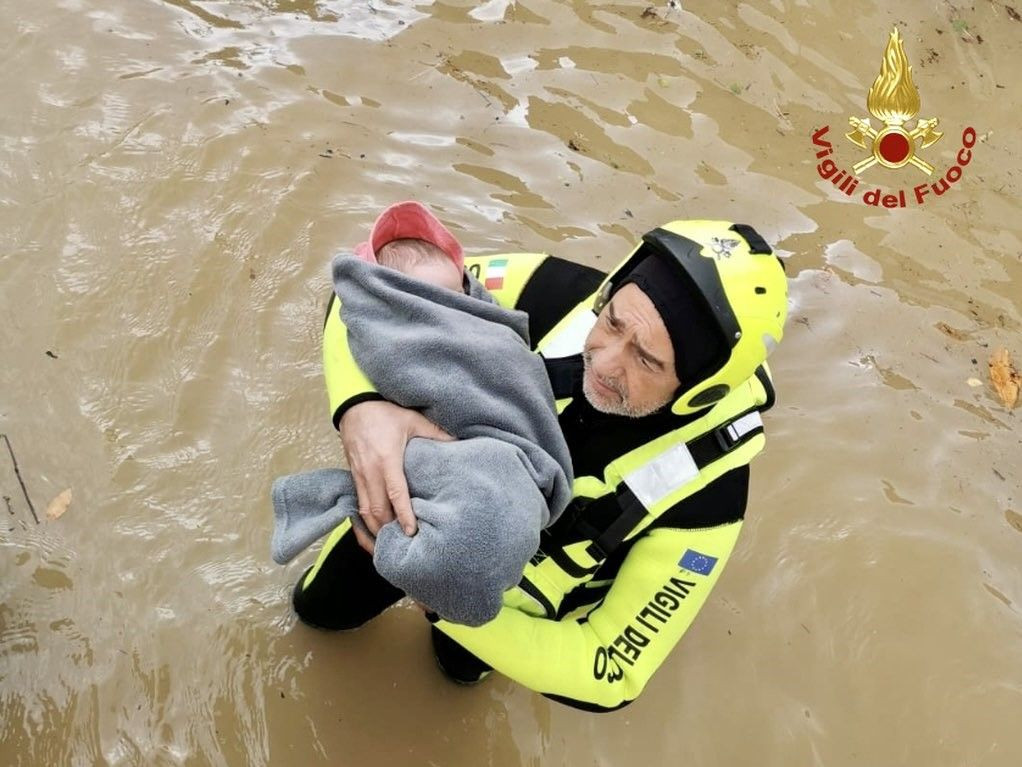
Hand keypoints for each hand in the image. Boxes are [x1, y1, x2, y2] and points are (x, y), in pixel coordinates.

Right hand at [338, 400, 453, 550]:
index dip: (403, 515)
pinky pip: (356, 505)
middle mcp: (370, 472)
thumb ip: (435, 433)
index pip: (395, 494)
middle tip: (403, 547)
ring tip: (388, 548)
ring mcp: (358, 476)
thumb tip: (458, 444)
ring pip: (364, 512)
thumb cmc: (384, 412)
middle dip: (389, 531)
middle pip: (377, 510)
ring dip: (375, 531)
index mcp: (387, 459)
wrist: (354, 405)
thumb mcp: (413, 420)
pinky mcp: (352, 477)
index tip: (412, 532)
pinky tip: (372, 534)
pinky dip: (363, 523)